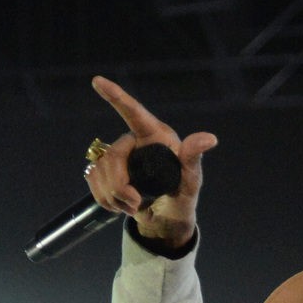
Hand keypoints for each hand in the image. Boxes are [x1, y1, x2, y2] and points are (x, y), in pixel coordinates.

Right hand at [85, 75, 218, 247]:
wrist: (166, 221)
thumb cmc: (182, 198)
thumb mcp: (190, 182)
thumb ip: (193, 159)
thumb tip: (209, 139)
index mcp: (156, 136)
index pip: (134, 112)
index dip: (116, 96)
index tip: (97, 81)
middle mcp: (135, 142)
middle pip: (113, 155)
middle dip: (119, 185)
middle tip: (135, 203)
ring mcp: (119, 157)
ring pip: (100, 169)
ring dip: (113, 195)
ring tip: (132, 206)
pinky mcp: (106, 171)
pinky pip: (92, 179)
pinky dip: (104, 198)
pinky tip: (119, 205)